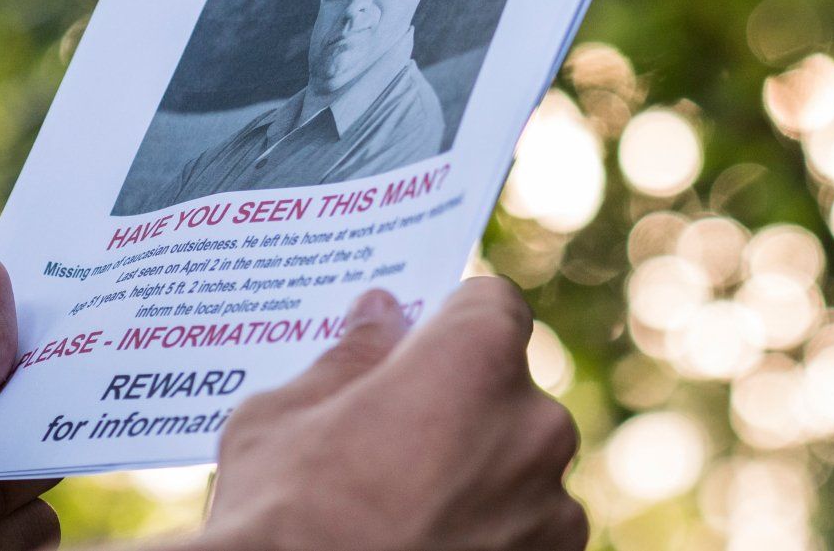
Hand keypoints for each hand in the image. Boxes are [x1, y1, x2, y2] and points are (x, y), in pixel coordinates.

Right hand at [195, 278, 586, 550]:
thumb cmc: (281, 520)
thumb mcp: (282, 420)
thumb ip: (347, 359)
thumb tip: (377, 317)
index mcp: (476, 361)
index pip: (491, 306)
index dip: (449, 325)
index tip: (413, 351)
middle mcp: (535, 426)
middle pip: (508, 391)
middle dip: (459, 408)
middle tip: (393, 445)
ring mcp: (552, 509)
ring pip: (519, 469)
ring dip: (479, 479)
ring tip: (405, 514)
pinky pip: (528, 534)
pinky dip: (491, 537)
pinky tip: (428, 548)